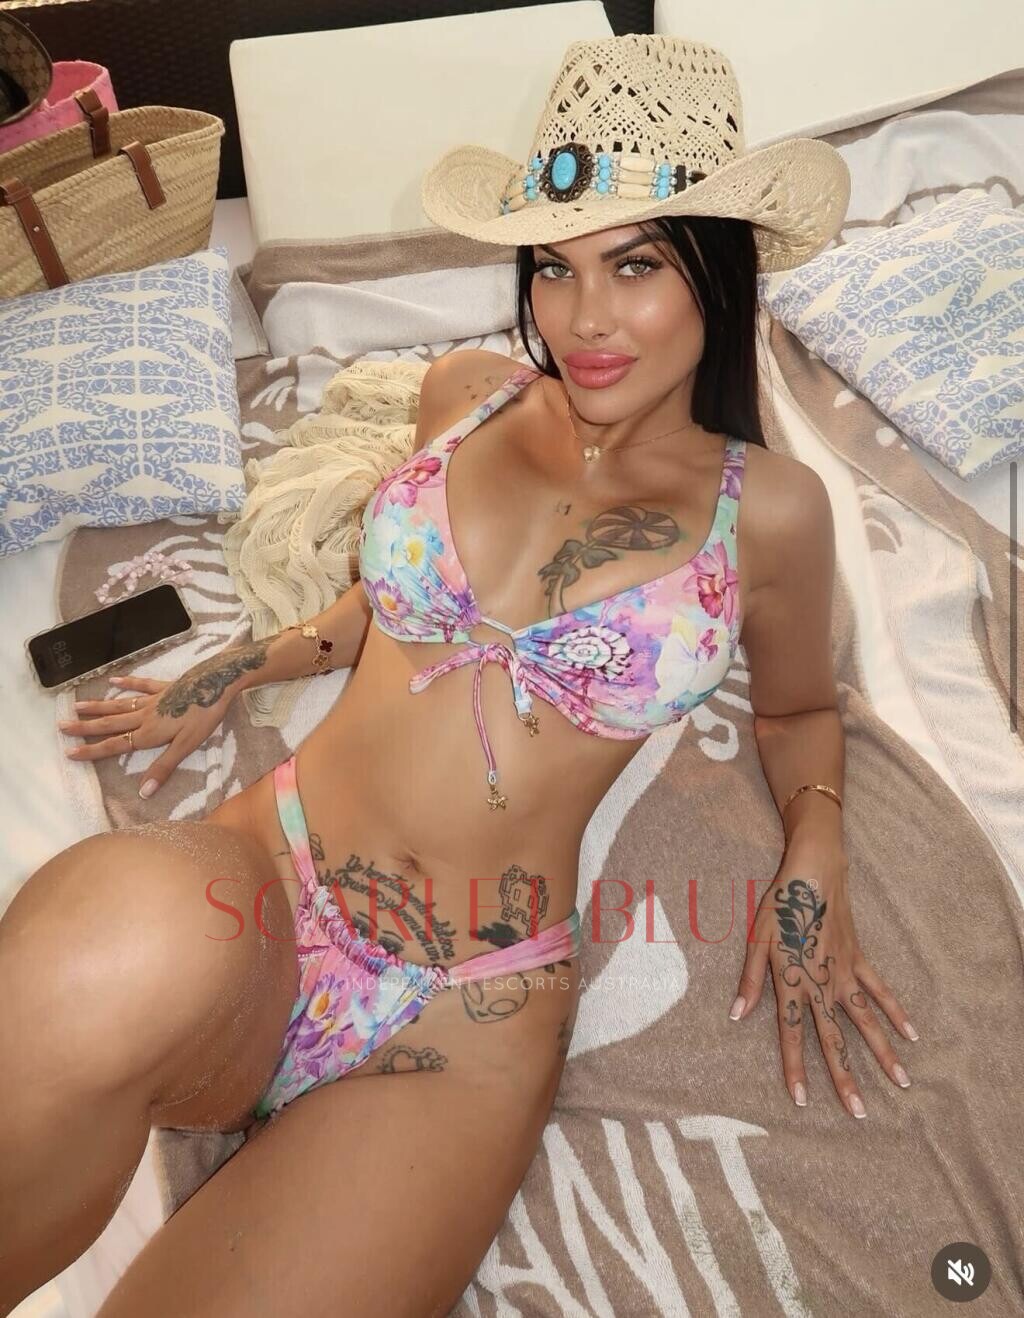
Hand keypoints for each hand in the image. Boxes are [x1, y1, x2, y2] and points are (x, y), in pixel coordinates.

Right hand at [58, 665, 236, 797]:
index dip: (92, 751)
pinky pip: (141, 685)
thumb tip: (143, 792)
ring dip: (98, 706)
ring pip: (120, 704)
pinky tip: (113, 681)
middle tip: (61, 726)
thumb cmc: (204, 716)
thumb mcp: (186, 746)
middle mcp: (145, 715)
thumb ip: (164, 767)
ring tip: (77, 706)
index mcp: (149, 733)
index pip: (115, 745)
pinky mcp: (165, 686)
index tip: (69, 753)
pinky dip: (126, 683)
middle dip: (86, 727)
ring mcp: (154, 699)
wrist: (218, 682)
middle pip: (111, 723)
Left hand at [728, 847, 917, 1118]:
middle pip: (834, 1039)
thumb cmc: (779, 906)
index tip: (802, 1100)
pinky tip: (911, 1035)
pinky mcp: (860, 960)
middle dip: (845, 1078)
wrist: (813, 874)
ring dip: (882, 1053)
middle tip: (859, 1113)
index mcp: (792, 982)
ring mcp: (845, 973)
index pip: (792, 1035)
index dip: (795, 1068)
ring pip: (865, 1022)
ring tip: (901, 1083)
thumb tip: (736, 1015)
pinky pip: (880, 991)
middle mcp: (821, 984)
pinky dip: (896, 1012)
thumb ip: (749, 980)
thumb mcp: (756, 940)